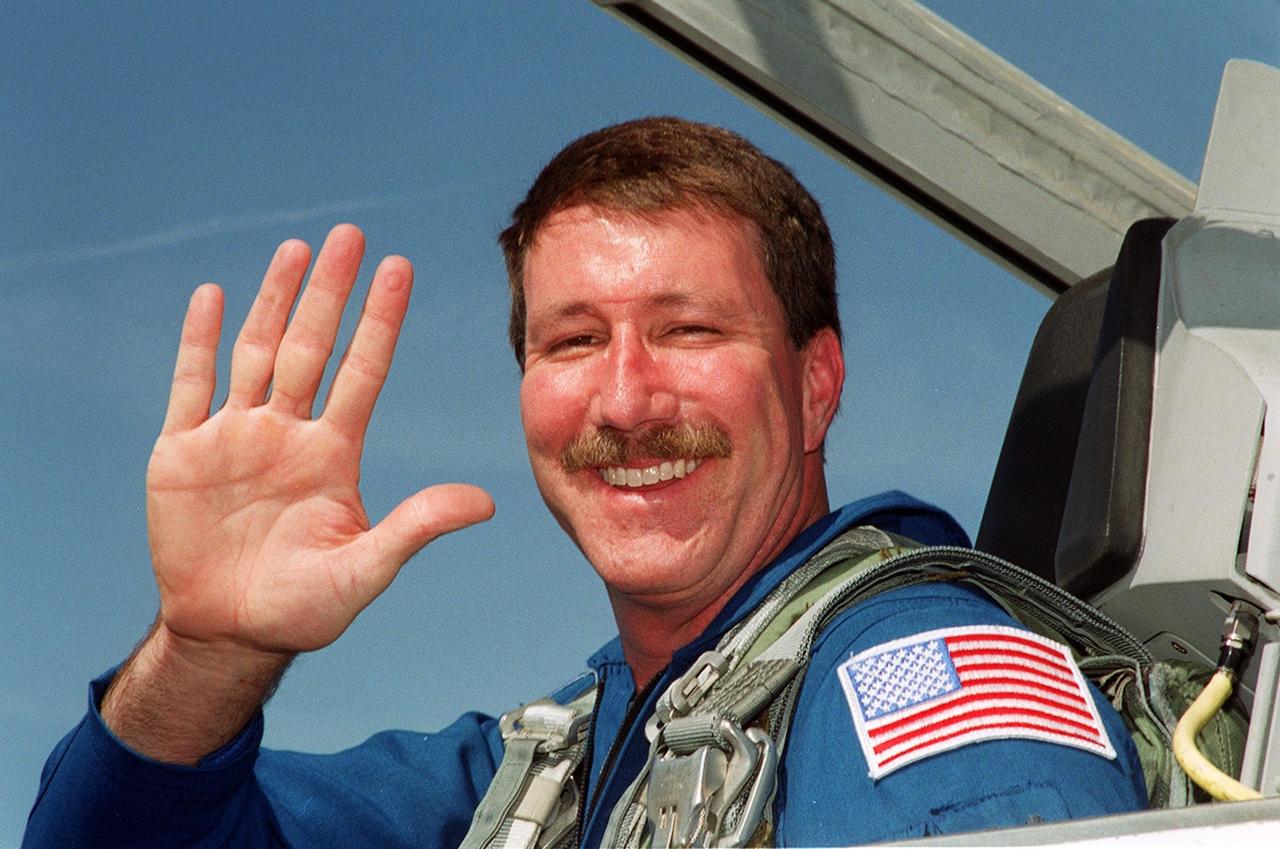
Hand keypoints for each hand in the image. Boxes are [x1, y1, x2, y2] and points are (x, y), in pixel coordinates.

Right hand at [146, 224, 493, 656]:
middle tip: (350, 235)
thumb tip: (487, 502)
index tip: (399, 269)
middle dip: (330, 291)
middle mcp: (288, 433)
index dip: (380, 321)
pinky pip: (191, 385)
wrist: (229, 632)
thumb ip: (417, 527)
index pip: (363, 372)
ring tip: (296, 249)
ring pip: (256, 352)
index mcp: (332, 454)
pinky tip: (212, 294)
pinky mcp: (182, 452)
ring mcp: (235, 437)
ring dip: (274, 301)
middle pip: (311, 347)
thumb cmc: (303, 608)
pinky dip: (198, 341)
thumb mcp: (365, 569)